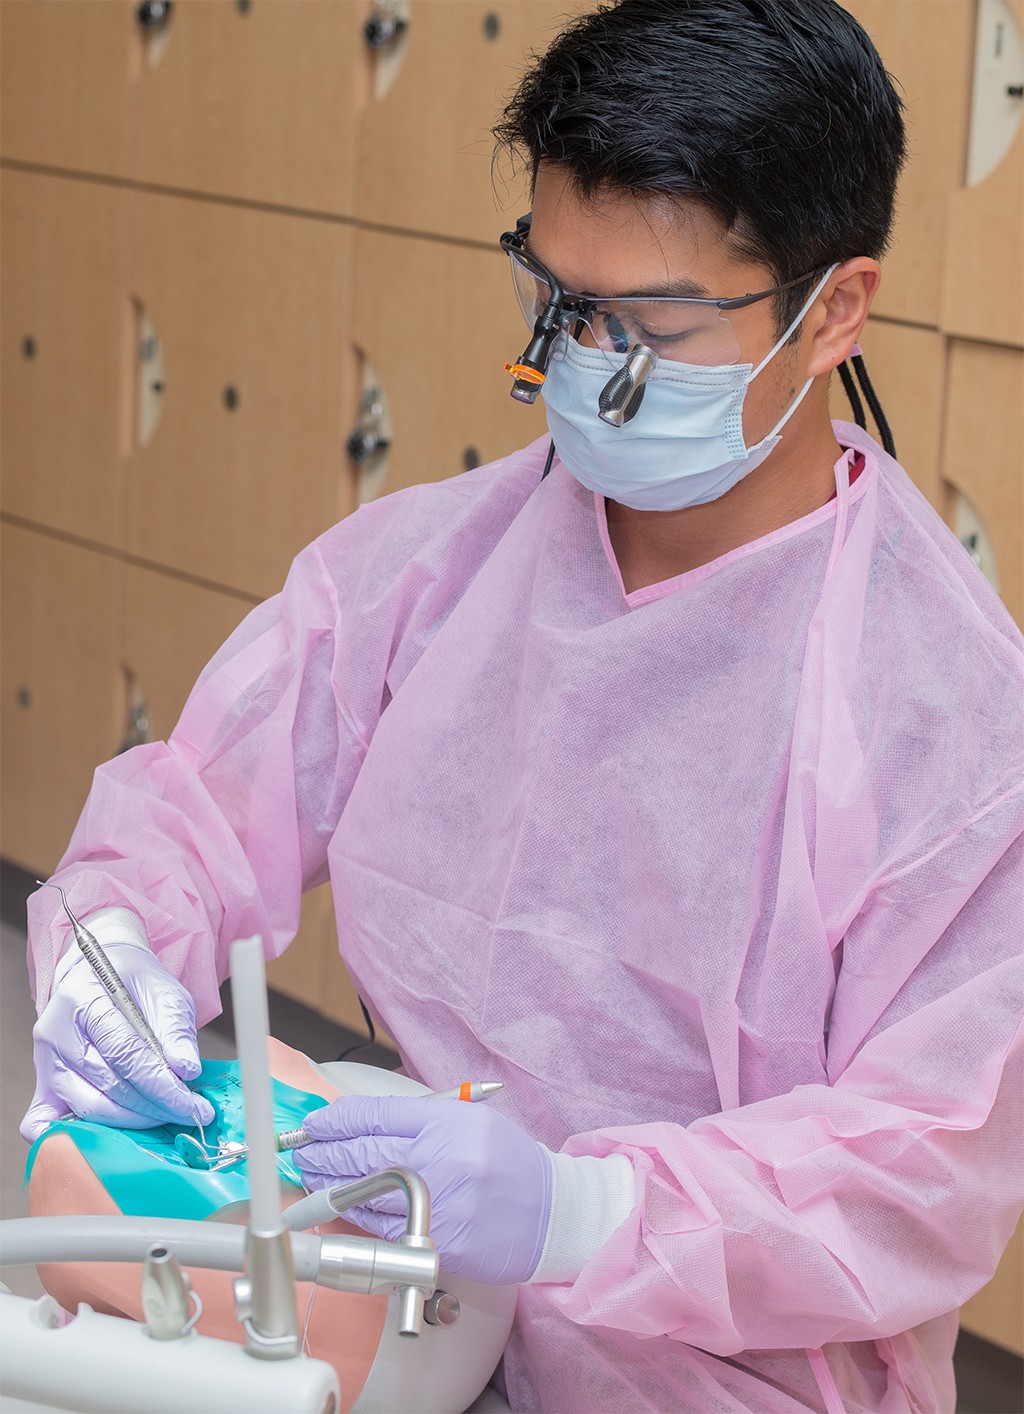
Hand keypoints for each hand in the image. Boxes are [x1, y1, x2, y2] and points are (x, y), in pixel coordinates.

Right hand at [21, 943, 214, 1141]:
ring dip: (130, 1120)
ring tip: (162, 1115)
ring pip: (86, 1106)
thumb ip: (176, 1031)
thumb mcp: (166, 993)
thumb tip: (187, 1072)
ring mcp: (44, 1058)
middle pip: (106, 1085)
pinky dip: (73, 1134)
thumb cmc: (134, 982)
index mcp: (84, 998)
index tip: (192, 1106)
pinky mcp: (42, 1080)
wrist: (102, 972)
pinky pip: (44, 1119)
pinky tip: (106, 1138)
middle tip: (185, 1113)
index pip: (125, 1053)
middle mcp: (56, 1030)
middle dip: (152, 1107)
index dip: (162, 1086)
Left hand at [295, 1095, 552, 1284]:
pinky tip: (342, 1204)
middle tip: (302, 1149)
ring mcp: (436, 1203)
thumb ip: (419, 1120)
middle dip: (323, 1150)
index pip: (375, 1115)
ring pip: (365, 1192)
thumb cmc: (506, 1162)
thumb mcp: (468, 1121)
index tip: (315, 1122)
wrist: (549, 1213)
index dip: (336, 1118)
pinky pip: (381, 1228)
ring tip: (310, 1175)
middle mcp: (438, 1159)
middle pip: (362, 1151)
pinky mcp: (434, 1240)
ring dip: (329, 1184)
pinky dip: (356, 1214)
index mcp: (446, 1122)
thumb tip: (361, 1123)